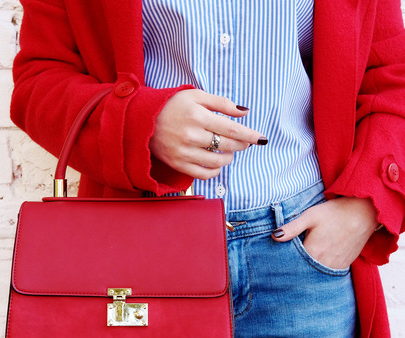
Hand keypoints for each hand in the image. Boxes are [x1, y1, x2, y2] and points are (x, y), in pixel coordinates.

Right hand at [150, 89, 266, 179]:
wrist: (142, 120)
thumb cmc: (172, 105)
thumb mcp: (196, 96)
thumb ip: (221, 103)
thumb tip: (244, 112)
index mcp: (198, 116)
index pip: (232, 130)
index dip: (250, 135)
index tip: (262, 139)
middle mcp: (191, 135)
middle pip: (227, 146)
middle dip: (241, 144)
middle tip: (245, 141)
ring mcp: (184, 152)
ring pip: (217, 162)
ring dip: (229, 157)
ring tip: (229, 150)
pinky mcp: (178, 164)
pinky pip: (203, 174)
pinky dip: (215, 171)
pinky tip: (217, 162)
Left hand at [271, 197, 379, 269]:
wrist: (364, 213)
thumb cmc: (336, 212)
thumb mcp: (310, 216)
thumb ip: (292, 228)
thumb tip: (274, 236)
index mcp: (312, 252)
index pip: (292, 264)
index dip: (285, 262)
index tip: (279, 260)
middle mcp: (323, 263)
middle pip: (304, 271)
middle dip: (296, 268)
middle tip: (287, 265)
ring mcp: (335, 266)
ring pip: (317, 274)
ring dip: (309, 271)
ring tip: (303, 263)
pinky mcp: (344, 265)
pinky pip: (329, 273)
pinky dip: (321, 270)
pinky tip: (317, 262)